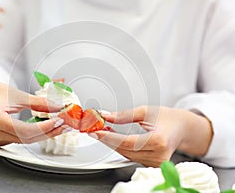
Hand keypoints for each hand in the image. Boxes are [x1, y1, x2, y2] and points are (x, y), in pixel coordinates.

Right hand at [0, 77, 66, 145]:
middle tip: (65, 123)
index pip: (24, 131)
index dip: (44, 128)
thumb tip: (58, 107)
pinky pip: (21, 140)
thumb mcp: (17, 94)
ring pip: (26, 141)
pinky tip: (47, 128)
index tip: (59, 120)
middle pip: (27, 138)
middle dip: (49, 132)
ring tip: (60, 125)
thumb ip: (39, 103)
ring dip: (45, 134)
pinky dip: (36, 134)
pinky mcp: (0, 140)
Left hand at [89, 106, 212, 166]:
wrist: (182, 128)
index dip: (109, 137)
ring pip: (125, 154)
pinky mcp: (152, 165)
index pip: (127, 142)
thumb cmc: (167, 118)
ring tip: (103, 130)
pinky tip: (113, 138)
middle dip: (107, 139)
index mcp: (159, 141)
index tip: (96, 131)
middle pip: (124, 149)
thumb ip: (124, 115)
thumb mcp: (145, 111)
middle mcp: (158, 155)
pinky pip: (130, 156)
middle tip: (95, 128)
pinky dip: (120, 147)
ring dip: (112, 143)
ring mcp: (155, 163)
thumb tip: (106, 116)